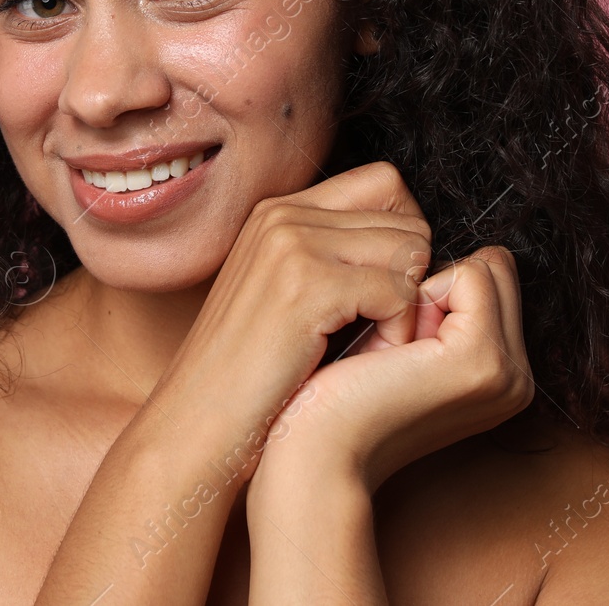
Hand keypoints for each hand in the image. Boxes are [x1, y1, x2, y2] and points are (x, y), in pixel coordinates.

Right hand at [151, 161, 433, 459]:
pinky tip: (368, 360)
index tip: (387, 289)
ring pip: (411, 250)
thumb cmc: (248, 377)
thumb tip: (410, 245)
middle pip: (406, 216)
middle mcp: (283, 215)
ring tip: (377, 344)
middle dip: (413, 274)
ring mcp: (291, 245)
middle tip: (385, 327)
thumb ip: (330, 255)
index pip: (385, 183)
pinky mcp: (307, 285)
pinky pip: (400, 291)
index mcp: (278, 211)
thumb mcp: (281, 294)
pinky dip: (399, 330)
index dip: (404, 236)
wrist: (195, 424)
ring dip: (411, 304)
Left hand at [253, 245, 534, 494]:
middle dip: (428, 283)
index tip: (389, 339)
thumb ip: (424, 300)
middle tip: (385, 346)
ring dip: (421, 289)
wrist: (307, 452)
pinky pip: (467, 272)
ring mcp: (508, 371)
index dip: (426, 285)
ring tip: (386, 351)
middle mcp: (517, 375)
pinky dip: (417, 292)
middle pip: (489, 266)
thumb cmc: (332, 394)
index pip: (485, 276)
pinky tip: (388, 349)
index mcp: (501, 372)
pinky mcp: (483, 361)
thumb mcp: (393, 339)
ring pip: (479, 265)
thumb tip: (420, 234)